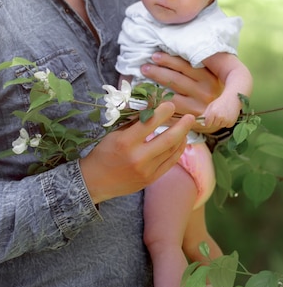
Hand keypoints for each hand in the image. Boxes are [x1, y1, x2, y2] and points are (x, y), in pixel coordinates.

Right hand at [79, 101, 194, 203]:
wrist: (96, 181)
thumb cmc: (103, 153)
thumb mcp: (114, 133)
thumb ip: (133, 123)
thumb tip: (151, 108)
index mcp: (126, 142)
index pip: (149, 123)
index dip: (163, 112)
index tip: (171, 104)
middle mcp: (138, 157)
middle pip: (167, 139)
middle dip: (182, 126)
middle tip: (191, 116)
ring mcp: (147, 170)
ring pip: (172, 151)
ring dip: (182, 137)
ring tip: (187, 127)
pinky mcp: (151, 179)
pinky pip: (170, 163)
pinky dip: (178, 151)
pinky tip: (181, 142)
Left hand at [141, 52, 221, 122]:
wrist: (223, 118)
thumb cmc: (211, 92)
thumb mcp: (209, 78)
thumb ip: (194, 68)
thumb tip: (167, 55)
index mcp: (208, 79)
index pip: (184, 66)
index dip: (168, 60)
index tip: (154, 56)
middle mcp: (204, 94)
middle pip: (175, 80)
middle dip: (156, 72)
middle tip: (143, 68)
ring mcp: (197, 109)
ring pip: (170, 98)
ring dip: (152, 92)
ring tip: (140, 86)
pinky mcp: (190, 123)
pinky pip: (170, 116)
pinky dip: (156, 111)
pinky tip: (145, 106)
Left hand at [202, 94, 241, 128]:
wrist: (233, 98)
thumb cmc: (221, 102)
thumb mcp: (211, 106)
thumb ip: (206, 114)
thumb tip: (201, 122)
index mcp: (213, 112)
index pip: (207, 124)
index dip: (207, 123)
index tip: (208, 121)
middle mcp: (219, 117)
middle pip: (214, 125)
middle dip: (214, 121)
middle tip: (218, 113)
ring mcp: (226, 120)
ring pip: (220, 125)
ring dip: (221, 122)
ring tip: (224, 113)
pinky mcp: (231, 122)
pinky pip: (226, 126)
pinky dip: (227, 122)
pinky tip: (228, 115)